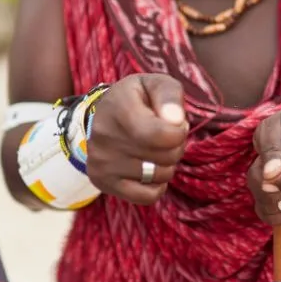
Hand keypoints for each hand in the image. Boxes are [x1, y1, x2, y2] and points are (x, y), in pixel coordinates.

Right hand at [87, 74, 188, 204]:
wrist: (103, 115)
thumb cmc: (138, 99)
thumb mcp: (156, 84)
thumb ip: (170, 96)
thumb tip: (176, 122)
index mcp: (119, 107)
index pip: (163, 135)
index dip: (179, 132)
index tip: (176, 123)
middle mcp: (104, 136)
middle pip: (166, 157)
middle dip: (176, 147)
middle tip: (165, 136)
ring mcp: (101, 161)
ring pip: (159, 176)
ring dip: (166, 165)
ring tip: (155, 149)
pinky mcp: (101, 181)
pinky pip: (146, 197)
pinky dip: (156, 186)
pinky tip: (150, 169)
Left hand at [247, 108, 280, 225]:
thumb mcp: (273, 127)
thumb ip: (272, 149)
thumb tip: (270, 174)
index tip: (265, 177)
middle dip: (261, 183)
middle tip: (261, 163)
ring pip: (279, 212)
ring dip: (261, 195)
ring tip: (266, 174)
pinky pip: (279, 219)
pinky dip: (265, 206)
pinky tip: (269, 188)